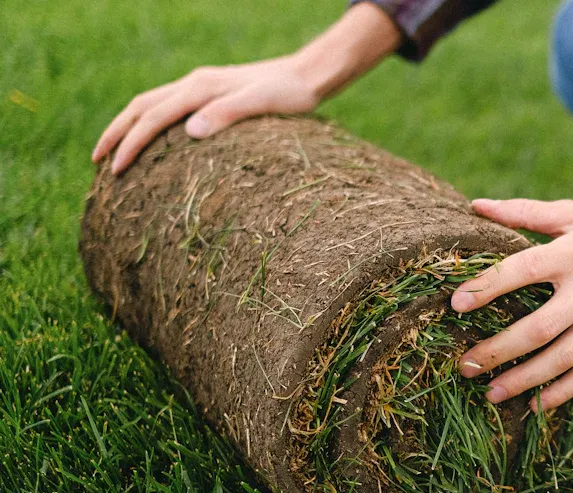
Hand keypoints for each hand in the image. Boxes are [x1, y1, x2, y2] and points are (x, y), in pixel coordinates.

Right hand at [92, 58, 321, 173]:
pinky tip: (153, 141)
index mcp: (200, 88)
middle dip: (116, 133)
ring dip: (128, 126)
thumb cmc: (290, 94)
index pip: (153, 117)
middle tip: (97, 163)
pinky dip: (150, 122)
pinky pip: (169, 106)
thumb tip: (190, 131)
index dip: (131, 143)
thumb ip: (228, 114)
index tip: (115, 170)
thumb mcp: (263, 104)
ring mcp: (201, 86)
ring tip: (114, 153)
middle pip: (140, 106)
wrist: (309, 75)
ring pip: (151, 104)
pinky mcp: (211, 93)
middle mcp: (195, 83)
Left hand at [453, 198, 572, 411]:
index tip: (456, 304)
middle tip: (465, 364)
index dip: (487, 287)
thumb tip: (476, 206)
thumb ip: (525, 212)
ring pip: (562, 359)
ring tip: (491, 393)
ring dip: (524, 380)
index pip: (522, 270)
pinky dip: (562, 393)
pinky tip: (535, 405)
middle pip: (538, 328)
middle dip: (497, 350)